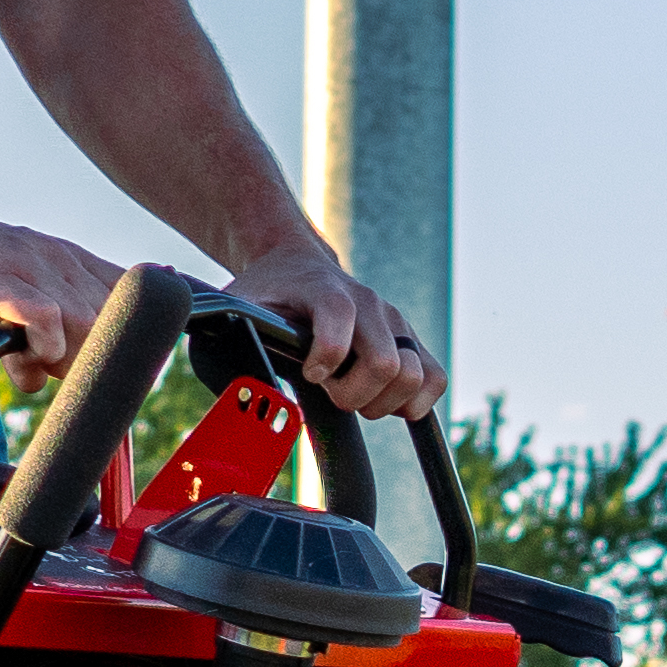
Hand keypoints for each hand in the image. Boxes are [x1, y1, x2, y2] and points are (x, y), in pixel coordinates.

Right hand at [0, 199, 130, 357]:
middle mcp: (60, 260)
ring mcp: (31, 267)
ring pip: (88, 323)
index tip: (108, 368)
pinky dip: (43, 346)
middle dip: (91, 359)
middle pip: (116, 322)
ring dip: (65, 358)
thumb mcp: (14, 289)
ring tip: (29, 363)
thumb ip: (41, 326)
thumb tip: (46, 375)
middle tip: (50, 367)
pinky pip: (46, 318)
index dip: (132, 341)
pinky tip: (19, 354)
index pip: (135, 298)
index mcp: (70, 261)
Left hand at [230, 247, 441, 423]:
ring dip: (382, 402)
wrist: (297, 264)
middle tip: (329, 391)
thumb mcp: (242, 304)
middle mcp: (370, 303)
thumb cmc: (268, 291)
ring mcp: (395, 321)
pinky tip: (382, 400)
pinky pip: (435, 379)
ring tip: (353, 394)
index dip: (328, 356)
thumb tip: (232, 374)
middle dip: (355, 395)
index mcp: (327, 289)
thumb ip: (237, 330)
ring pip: (415, 377)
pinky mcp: (411, 339)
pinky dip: (414, 402)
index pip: (341, 319)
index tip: (310, 374)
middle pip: (387, 365)